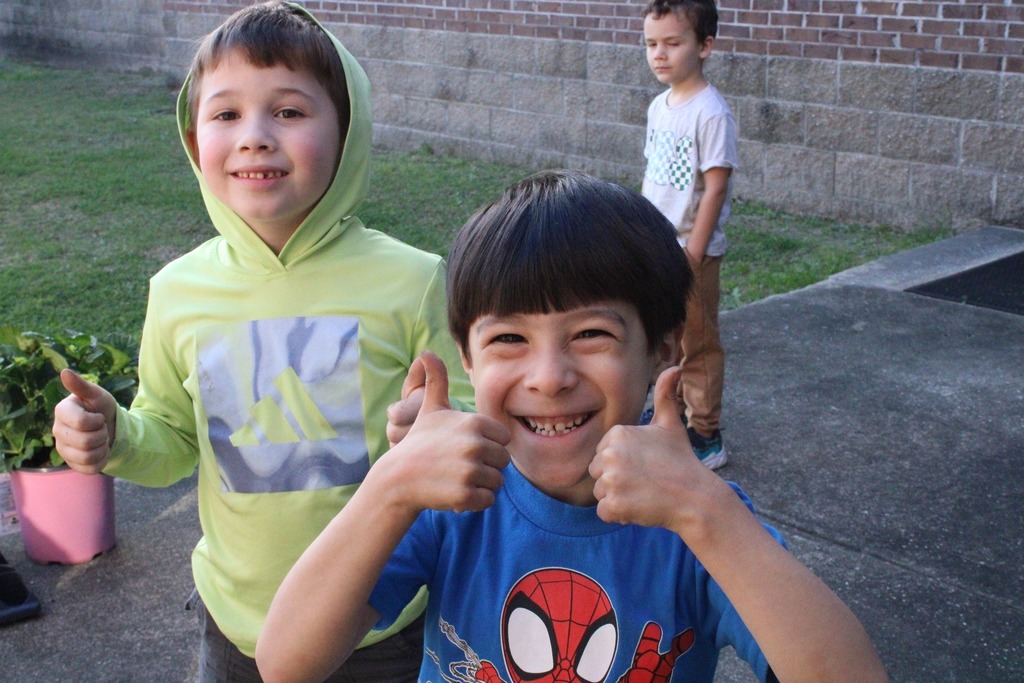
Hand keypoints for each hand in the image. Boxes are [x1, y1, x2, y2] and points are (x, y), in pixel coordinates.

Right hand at [52, 369, 117, 473]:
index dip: (97, 421)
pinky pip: (90, 468)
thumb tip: (65, 372)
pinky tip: (100, 450)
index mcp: (61, 411)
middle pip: (86, 442)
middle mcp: (57, 431)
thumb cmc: (101, 407)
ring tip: (101, 438)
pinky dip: (102, 460)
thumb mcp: (97, 395)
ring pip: (88, 457)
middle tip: (101, 427)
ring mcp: (63, 449)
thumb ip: (82, 386)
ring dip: (102, 447)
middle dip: (102, 434)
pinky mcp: (72, 463)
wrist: (110, 426)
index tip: (98, 416)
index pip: (82, 423)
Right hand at [385, 351, 509, 513]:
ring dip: (481, 484)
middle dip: (485, 466)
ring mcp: (469, 470)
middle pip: (503, 461)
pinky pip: (487, 500)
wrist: (398, 478)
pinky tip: (456, 493)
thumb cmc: (419, 442)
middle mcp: (475, 444)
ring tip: (456, 478)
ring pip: (497, 482)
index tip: (465, 447)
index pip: (504, 439)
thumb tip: (426, 351)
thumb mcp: (430, 409)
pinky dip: (474, 501)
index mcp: (474, 422)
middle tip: (459, 466)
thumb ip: (436, 380)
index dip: (487, 445)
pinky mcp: (464, 495)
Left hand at [590, 366, 710, 528]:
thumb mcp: (670, 424)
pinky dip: (619, 514)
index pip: (603, 453)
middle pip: (598, 472)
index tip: (645, 465)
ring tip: (644, 493)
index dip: (623, 463)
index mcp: (617, 433)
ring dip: (619, 498)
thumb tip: (674, 367)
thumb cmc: (681, 460)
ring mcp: (610, 480)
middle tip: (645, 480)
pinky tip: (640, 506)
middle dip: (618, 480)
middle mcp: (609, 453)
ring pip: (600, 493)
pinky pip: (604, 512)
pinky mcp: (613, 504)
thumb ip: (665, 395)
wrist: (695, 497)